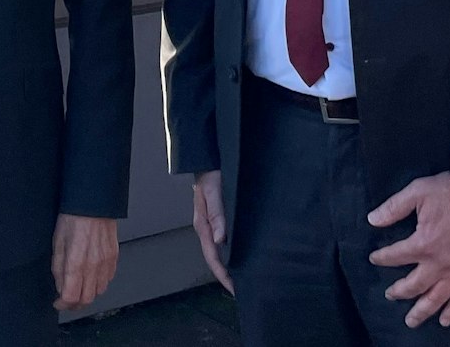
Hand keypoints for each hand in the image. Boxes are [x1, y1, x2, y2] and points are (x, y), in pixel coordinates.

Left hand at [52, 214, 118, 310]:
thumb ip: (58, 268)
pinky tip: (91, 275)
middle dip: (75, 304)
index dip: (62, 304)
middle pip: (86, 299)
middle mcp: (93, 266)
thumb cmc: (73, 218)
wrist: (94, 203)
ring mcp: (106, 262)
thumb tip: (60, 286)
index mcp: (76, 262)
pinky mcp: (114, 257)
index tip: (57, 302)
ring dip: (87, 294)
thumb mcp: (57, 243)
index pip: (71, 297)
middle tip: (67, 299)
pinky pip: (108, 279)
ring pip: (99, 291)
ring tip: (79, 287)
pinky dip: (99, 283)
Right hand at [189, 170, 234, 294]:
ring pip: (220, 250)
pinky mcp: (220, 219)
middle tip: (243, 288)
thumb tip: (220, 240)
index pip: (212, 257)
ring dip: (231, 264)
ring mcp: (213, 225)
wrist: (209, 161)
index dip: (222, 274)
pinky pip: (226, 240)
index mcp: (203, 226)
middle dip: (227, 274)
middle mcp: (207, 228)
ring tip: (245, 275)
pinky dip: (233, 251)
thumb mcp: (214, 192)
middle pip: (216, 258)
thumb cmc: (211, 175)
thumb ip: (217, 214)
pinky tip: (243, 254)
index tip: (233, 288)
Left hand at [367, 173, 449, 328]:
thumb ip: (393, 208)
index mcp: (422, 243)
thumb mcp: (417, 191)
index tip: (375, 258)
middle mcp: (438, 264)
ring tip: (411, 321)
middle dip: (398, 292)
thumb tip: (372, 220)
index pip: (395, 256)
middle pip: (413, 286)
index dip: (381, 258)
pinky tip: (444, 321)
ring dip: (421, 312)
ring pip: (436, 299)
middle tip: (390, 295)